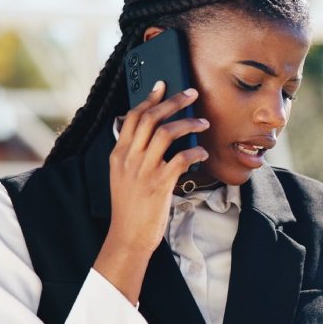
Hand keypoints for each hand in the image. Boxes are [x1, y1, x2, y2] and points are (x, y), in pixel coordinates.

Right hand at [93, 80, 209, 303]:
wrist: (128, 236)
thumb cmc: (130, 207)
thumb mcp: (123, 176)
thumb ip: (133, 154)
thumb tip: (151, 135)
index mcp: (119, 154)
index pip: (133, 117)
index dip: (149, 99)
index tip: (162, 86)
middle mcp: (129, 158)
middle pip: (151, 118)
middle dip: (173, 101)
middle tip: (191, 93)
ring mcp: (144, 170)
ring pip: (166, 133)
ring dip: (189, 123)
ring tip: (203, 122)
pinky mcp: (159, 184)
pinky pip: (181, 158)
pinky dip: (195, 152)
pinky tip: (202, 154)